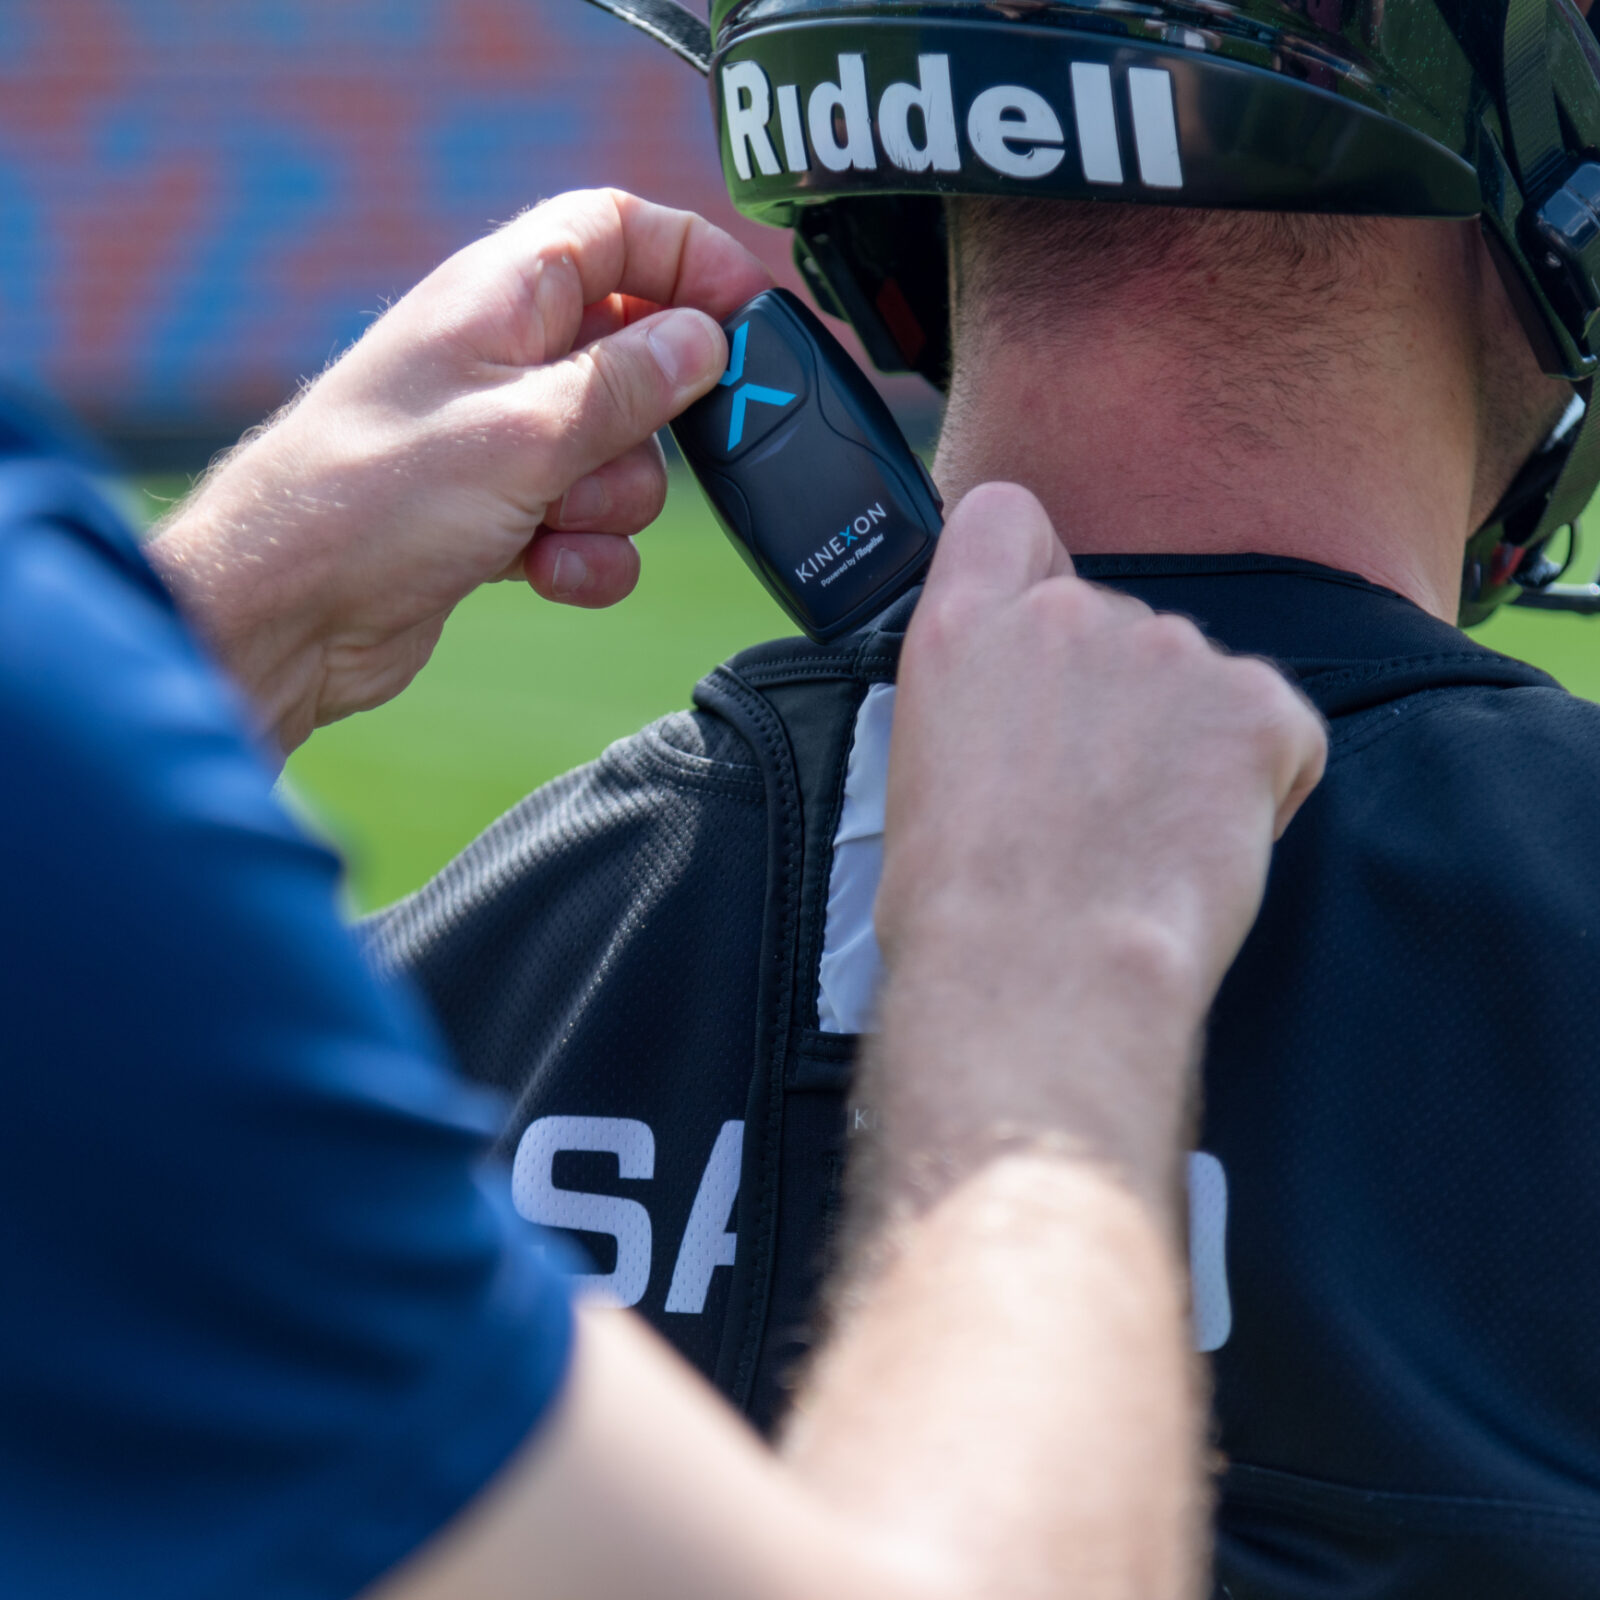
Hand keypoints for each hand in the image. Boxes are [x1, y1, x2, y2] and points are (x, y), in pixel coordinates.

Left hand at [148, 189, 771, 752]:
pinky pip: (590, 528)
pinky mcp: (502, 518)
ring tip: (545, 522)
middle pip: (637, 358)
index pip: (617, 231)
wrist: (286, 614)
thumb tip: (706, 341)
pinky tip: (540, 572)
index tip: (750, 313)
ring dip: (607, 504)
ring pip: (622, 458)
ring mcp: (504, 443)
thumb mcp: (525, 432)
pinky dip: (584, 556)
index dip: (691, 259)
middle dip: (648, 423)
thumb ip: (627, 384)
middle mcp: (504, 360)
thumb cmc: (370, 501)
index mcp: (500, 297)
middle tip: (618, 451)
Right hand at [875, 483, 1325, 1209]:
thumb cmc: (963, 911)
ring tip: (1147, 841)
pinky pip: (1279, 732)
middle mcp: (1067, 615)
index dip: (1030, 566)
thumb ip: (977, 707)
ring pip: (1198, 684)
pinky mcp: (1259, 705)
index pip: (1005, 519)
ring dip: (1188, 745)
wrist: (1039, 972)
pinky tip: (1205, 846)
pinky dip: (1263, 783)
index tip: (1040, 627)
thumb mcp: (920, 776)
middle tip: (1099, 801)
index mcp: (963, 628)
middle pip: (1116, 626)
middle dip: (1120, 698)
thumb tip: (1020, 731)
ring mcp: (1170, 651)